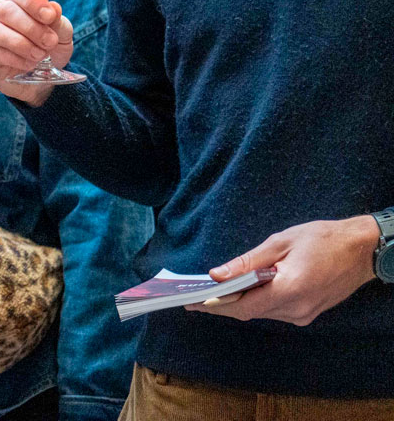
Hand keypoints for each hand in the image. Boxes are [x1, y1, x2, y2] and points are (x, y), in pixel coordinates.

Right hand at [0, 0, 71, 106]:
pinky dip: (16, 59)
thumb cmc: (50, 47)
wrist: (44, 76)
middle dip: (31, 27)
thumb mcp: (62, 33)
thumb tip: (53, 8)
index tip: (49, 16)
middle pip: (4, 11)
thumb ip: (58, 21)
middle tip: (50, 41)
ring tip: (40, 54)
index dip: (33, 3)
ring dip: (21, 44)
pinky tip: (30, 64)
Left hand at [186, 216, 380, 325]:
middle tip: (195, 294)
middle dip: (223, 304)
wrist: (362, 249)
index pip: (243, 307)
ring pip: (262, 313)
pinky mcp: (309, 313)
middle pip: (250, 312)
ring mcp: (305, 314)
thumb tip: (217, 275)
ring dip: (240, 302)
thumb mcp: (279, 243)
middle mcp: (297, 309)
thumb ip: (247, 262)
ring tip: (215, 289)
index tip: (191, 302)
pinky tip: (245, 289)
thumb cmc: (322, 239)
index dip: (215, 306)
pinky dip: (258, 301)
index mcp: (290, 290)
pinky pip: (275, 311)